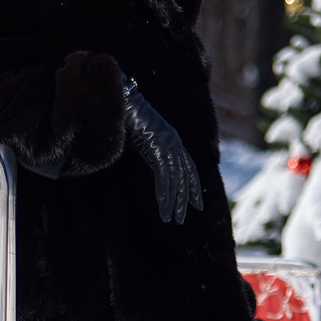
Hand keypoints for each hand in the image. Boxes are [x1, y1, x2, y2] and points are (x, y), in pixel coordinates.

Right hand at [121, 77, 202, 224]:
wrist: (125, 101)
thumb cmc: (128, 117)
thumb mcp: (141, 137)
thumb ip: (148, 149)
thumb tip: (145, 157)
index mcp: (173, 141)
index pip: (188, 169)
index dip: (192, 187)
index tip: (196, 204)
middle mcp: (175, 144)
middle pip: (184, 178)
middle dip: (184, 199)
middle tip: (182, 218)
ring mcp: (169, 145)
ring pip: (176, 180)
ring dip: (173, 202)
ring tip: (170, 219)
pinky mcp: (160, 148)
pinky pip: (164, 175)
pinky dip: (164, 193)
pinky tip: (163, 207)